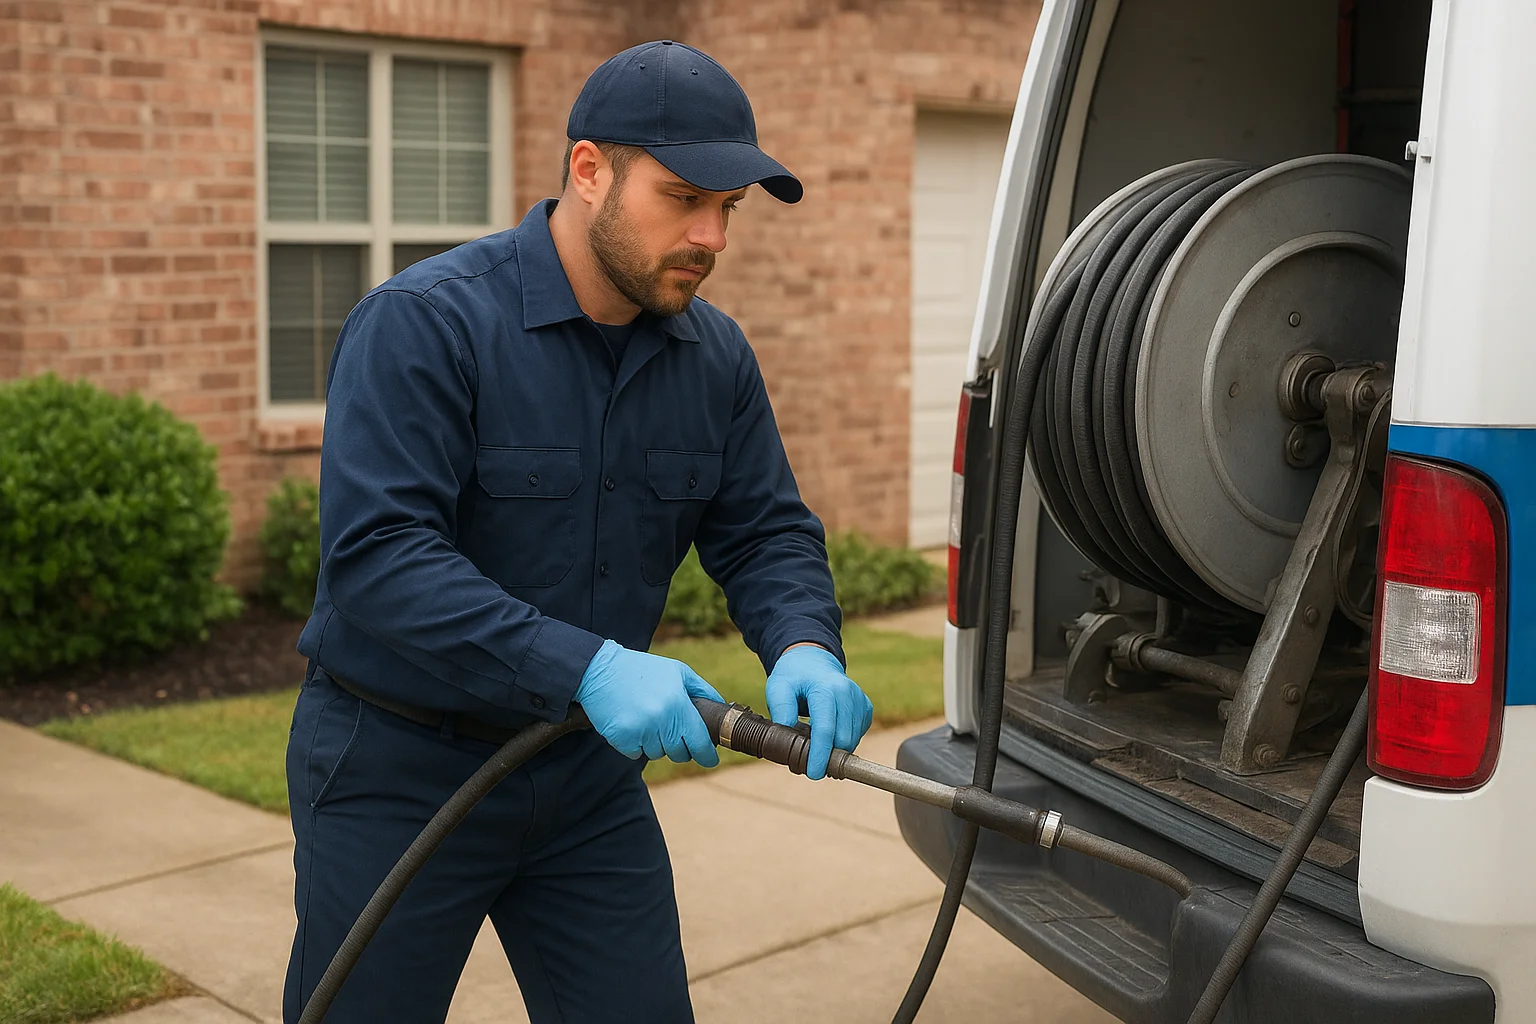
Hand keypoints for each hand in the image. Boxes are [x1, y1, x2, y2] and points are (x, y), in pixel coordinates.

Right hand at [576, 640, 722, 766]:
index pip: (699, 742)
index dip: (707, 755)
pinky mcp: (621, 738)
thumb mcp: (678, 671)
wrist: (600, 670)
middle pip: (679, 753)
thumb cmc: (643, 670)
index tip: (710, 760)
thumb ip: (702, 690)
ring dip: (655, 743)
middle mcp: (660, 720)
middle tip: (671, 730)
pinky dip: (635, 744)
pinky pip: (636, 754)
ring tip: (647, 720)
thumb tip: (721, 708)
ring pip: (657, 754)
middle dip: (679, 747)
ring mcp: (640, 731)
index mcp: (678, 704)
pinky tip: (632, 723)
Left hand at [764, 643, 873, 779]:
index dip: (820, 755)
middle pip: (843, 740)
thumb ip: (781, 710)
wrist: (813, 662)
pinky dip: (843, 742)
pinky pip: (857, 735)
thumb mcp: (778, 688)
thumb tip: (787, 736)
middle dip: (827, 757)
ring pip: (852, 741)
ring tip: (814, 745)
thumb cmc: (793, 676)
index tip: (813, 773)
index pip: (826, 729)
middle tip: (807, 764)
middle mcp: (848, 694)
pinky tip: (828, 735)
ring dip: (835, 750)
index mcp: (826, 689)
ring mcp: (860, 701)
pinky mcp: (865, 708)